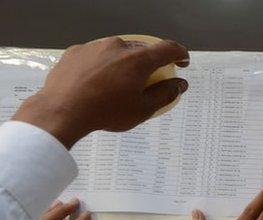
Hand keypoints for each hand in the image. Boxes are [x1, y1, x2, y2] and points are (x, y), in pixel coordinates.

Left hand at [12, 37, 189, 147]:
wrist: (62, 111)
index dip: (179, 54)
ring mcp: (95, 47)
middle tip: (147, 82)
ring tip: (118, 87)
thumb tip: (179, 85)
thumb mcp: (143, 109)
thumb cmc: (103, 112)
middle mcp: (118, 47)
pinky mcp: (77, 51)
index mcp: (138, 60)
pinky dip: (103, 66)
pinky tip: (98, 84)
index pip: (168, 49)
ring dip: (124, 64)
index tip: (182, 60)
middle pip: (142, 50)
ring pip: (118, 51)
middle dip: (149, 64)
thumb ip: (166, 94)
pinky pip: (97, 55)